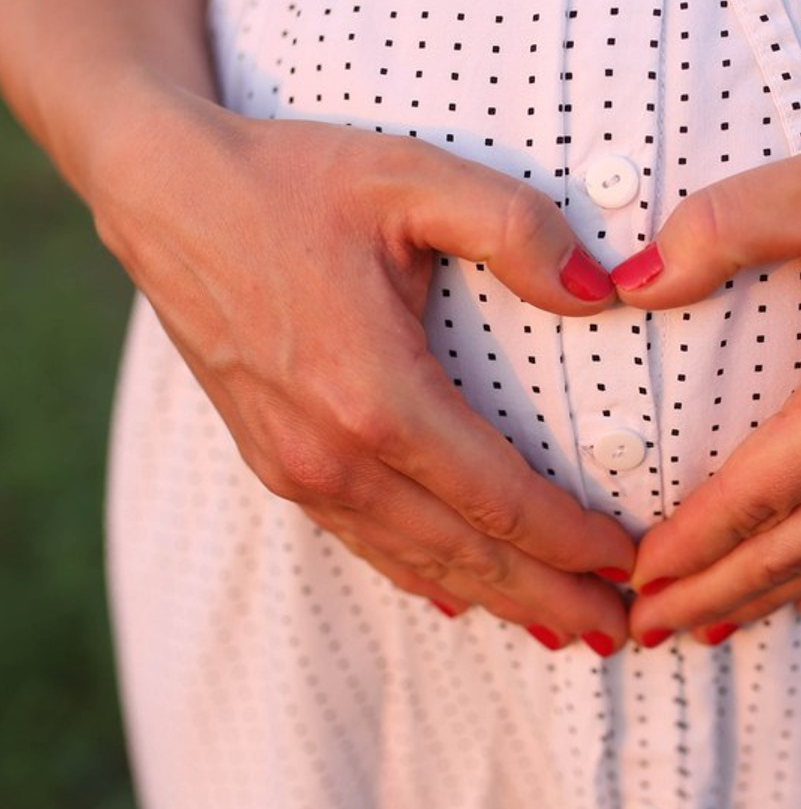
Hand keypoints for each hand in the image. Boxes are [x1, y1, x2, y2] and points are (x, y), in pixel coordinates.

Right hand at [94, 96, 634, 655]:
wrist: (164, 194)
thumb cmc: (291, 181)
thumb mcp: (414, 177)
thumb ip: (517, 230)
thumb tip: (601, 290)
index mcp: (375, 395)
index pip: (502, 501)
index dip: (573, 541)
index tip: (629, 562)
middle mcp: (332, 454)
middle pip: (468, 555)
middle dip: (551, 597)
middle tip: (620, 631)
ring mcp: (296, 468)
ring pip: (418, 562)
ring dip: (497, 600)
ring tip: (561, 630)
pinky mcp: (274, 463)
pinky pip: (365, 541)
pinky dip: (422, 576)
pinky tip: (457, 598)